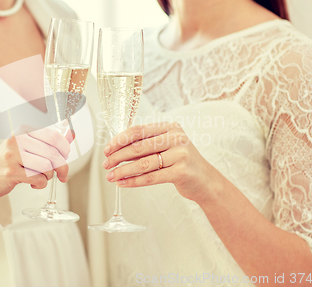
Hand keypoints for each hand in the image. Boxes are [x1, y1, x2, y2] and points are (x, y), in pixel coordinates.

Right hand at [0, 126, 74, 199]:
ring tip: (41, 177)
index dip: (64, 149)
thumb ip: (50, 140)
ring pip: (46, 167)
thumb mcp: (29, 146)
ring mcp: (12, 155)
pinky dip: (40, 183)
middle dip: (62, 167)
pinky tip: (34, 183)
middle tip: (63, 174)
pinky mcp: (10, 172)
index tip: (65, 157)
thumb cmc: (10, 160)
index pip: (53, 136)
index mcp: (24, 130)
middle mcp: (17, 139)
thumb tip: (71, 134)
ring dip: (48, 176)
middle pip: (52, 153)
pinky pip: (37, 178)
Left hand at [102, 122, 221, 203]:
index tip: (107, 149)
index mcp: (170, 127)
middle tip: (106, 165)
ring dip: (123, 171)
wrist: (206, 181)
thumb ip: (146, 146)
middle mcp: (176, 138)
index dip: (119, 140)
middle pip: (138, 147)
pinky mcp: (181, 172)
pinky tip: (123, 183)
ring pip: (143, 163)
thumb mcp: (167, 147)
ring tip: (111, 176)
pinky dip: (134, 181)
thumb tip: (116, 150)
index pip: (138, 131)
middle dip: (117, 156)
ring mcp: (180, 154)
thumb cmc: (182, 163)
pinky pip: (151, 177)